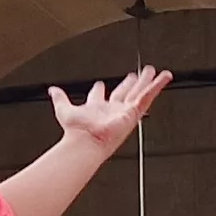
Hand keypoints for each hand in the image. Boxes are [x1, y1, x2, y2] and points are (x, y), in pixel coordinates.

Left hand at [49, 65, 170, 157]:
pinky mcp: (133, 113)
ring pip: (140, 94)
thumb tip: (52, 90)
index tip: (101, 84)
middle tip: (140, 75)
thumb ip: (60, 99)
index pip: (101, 97)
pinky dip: (156, 87)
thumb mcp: (63, 109)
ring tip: (158, 74)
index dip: (100, 90)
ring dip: (148, 83)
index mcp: (97, 109)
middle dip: (132, 84)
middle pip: (125, 93)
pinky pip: (147, 97)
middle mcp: (113, 111)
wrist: (85, 142)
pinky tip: (163, 78)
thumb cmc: (76, 131)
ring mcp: (125, 112)